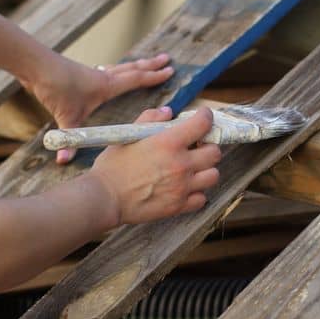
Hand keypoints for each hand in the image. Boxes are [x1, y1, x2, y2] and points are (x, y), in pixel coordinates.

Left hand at [22, 53, 174, 162]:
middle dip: (151, 65)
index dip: (154, 76)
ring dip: (136, 64)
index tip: (170, 71)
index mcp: (107, 86)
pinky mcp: (83, 72)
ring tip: (148, 61)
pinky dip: (117, 69)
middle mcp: (104, 76)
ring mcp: (93, 72)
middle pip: (133, 68)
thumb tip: (63, 160)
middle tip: (167, 59)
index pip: (136, 79)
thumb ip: (69, 139)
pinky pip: (107, 69)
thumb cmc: (55, 89)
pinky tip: (113, 71)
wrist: (37, 67)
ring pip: (121, 66)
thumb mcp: (65, 117)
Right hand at [89, 107, 220, 227]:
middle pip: (215, 152)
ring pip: (213, 175)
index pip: (203, 124)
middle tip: (197, 146)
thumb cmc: (113, 166)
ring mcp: (182, 187)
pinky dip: (197, 193)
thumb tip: (168, 112)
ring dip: (206, 170)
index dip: (206, 117)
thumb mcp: (128, 135)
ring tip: (193, 169)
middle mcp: (181, 164)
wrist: (104, 197)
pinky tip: (185, 188)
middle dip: (208, 146)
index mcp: (169, 143)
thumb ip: (150, 119)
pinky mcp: (178, 206)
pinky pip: (202, 198)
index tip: (203, 117)